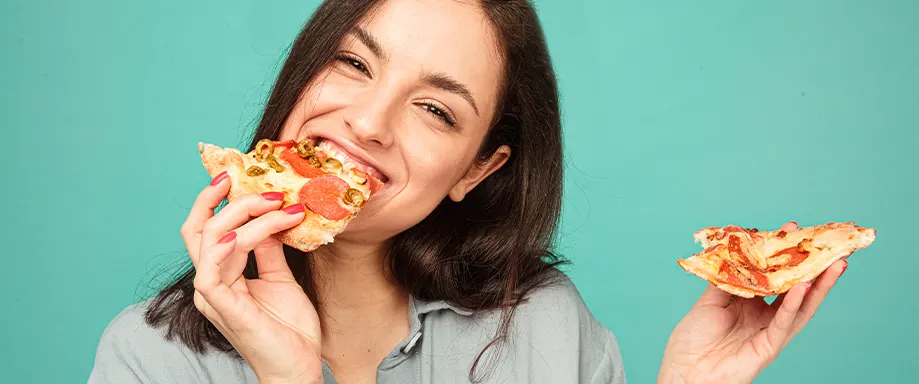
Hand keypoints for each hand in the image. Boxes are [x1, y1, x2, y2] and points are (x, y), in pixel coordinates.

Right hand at [180, 171, 322, 383]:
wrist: (298, 367)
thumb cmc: (288, 329)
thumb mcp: (281, 278)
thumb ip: (270, 249)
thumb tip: (271, 216)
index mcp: (221, 274)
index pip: (208, 228)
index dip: (218, 200)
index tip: (239, 176)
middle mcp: (210, 281)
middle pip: (199, 228)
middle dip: (222, 199)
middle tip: (254, 181)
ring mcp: (212, 295)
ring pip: (213, 240)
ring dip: (245, 216)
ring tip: (278, 205)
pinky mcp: (221, 308)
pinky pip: (211, 272)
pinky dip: (224, 248)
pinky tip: (242, 234)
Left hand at [658, 221, 847, 383]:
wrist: (684, 370)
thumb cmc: (692, 339)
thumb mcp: (708, 300)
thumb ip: (726, 278)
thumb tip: (737, 252)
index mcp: (751, 305)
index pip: (774, 276)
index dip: (783, 255)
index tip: (791, 229)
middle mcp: (764, 317)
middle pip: (796, 290)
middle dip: (815, 269)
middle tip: (833, 248)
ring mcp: (769, 333)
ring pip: (801, 307)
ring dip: (819, 286)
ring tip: (834, 265)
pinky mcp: (769, 348)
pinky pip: (784, 323)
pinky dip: (795, 304)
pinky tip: (804, 286)